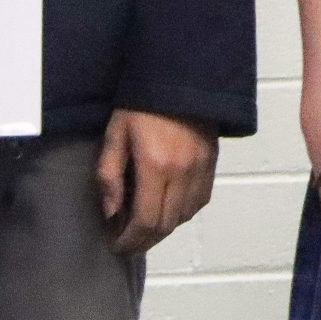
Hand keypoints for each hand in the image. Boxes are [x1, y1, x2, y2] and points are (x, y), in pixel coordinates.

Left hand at [96, 108, 216, 255]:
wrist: (179, 75)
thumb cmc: (141, 102)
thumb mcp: (115, 134)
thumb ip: (109, 174)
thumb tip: (110, 212)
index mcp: (155, 165)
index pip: (146, 221)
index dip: (130, 240)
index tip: (116, 244)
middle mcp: (182, 172)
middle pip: (166, 225)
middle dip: (144, 240)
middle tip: (127, 241)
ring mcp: (200, 168)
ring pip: (184, 216)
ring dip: (163, 228)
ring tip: (145, 225)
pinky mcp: (211, 162)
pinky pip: (200, 200)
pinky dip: (183, 212)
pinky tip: (168, 207)